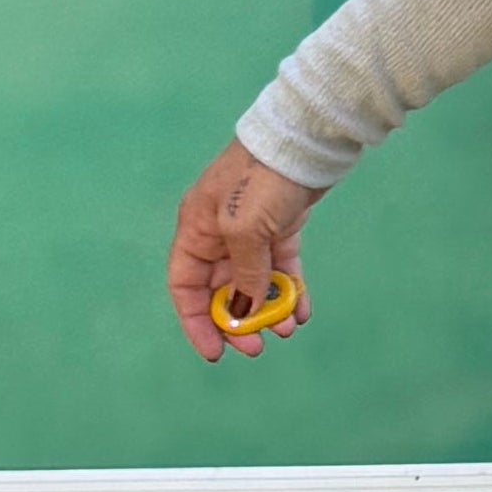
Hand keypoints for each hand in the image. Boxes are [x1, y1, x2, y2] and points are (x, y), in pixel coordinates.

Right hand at [168, 140, 321, 360]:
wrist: (306, 139)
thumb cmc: (264, 177)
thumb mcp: (245, 228)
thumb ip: (243, 272)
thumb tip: (244, 307)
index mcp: (196, 229)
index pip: (185, 286)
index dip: (196, 321)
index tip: (215, 352)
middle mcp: (219, 233)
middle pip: (220, 290)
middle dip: (237, 320)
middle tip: (257, 347)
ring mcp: (252, 231)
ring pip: (254, 283)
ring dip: (267, 310)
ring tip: (286, 329)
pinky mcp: (281, 228)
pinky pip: (280, 270)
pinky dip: (289, 292)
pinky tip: (301, 312)